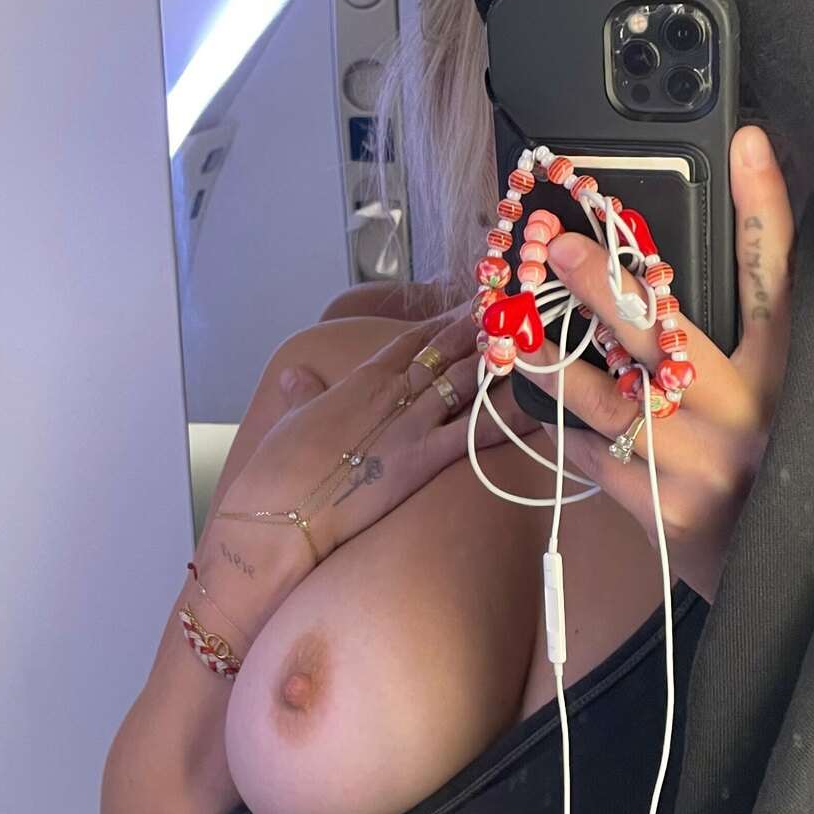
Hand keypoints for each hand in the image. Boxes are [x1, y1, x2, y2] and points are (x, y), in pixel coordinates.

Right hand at [205, 304, 539, 573]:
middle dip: (484, 328)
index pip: (412, 340)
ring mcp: (409, 427)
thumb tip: (296, 376)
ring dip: (501, 360)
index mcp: (361, 382)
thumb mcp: (289, 421)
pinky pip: (473, 436)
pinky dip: (505, 421)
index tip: (474, 301)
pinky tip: (535, 408)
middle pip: (448, 351)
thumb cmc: (277, 471)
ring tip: (536, 339)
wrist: (277, 512)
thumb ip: (302, 396)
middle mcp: (392, 395)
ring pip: (466, 383)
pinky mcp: (420, 462)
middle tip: (519, 305)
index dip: (446, 319)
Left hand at [522, 126, 794, 600]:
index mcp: (781, 372)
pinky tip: (537, 404)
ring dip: (551, 362)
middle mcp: (741, 415)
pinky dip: (559, 427)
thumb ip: (762, 278)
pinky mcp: (655, 510)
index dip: (759, 209)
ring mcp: (694, 465)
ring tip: (511, 327)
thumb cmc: (772, 445)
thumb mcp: (781, 369)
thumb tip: (750, 161)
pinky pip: (589, 456)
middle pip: (669, 335)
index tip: (736, 148)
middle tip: (556, 246)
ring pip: (607, 402)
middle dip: (605, 286)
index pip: (776, 278)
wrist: (773, 558)